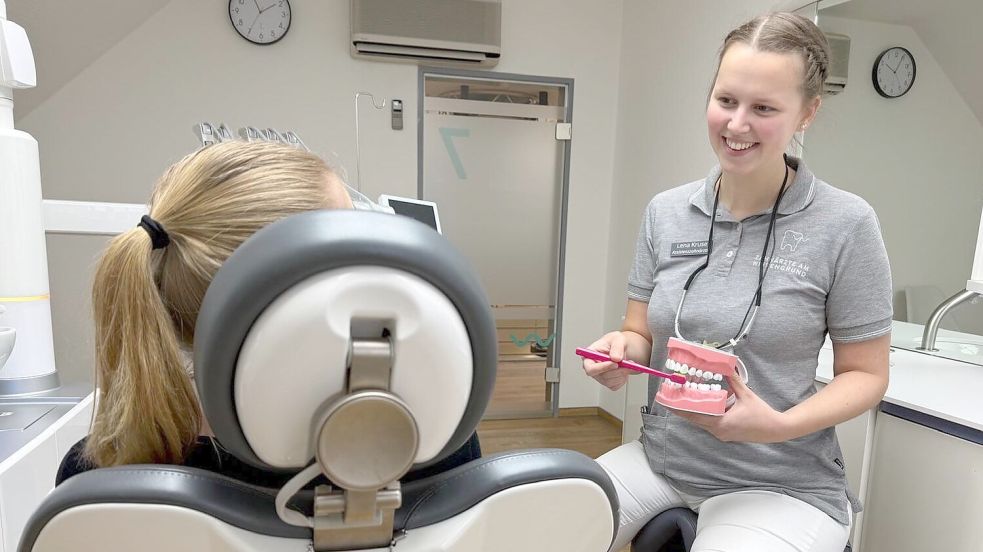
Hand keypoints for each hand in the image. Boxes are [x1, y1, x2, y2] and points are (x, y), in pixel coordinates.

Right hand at [581, 331, 634, 390]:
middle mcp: (592, 368)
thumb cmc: (615, 342)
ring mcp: (600, 377)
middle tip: (628, 364)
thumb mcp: (617, 338)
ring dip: (622, 373)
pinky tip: (624, 369)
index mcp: (589, 356)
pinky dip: (623, 378)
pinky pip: (616, 385)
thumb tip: (615, 358)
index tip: (615, 364)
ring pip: (610, 381)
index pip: (590, 368)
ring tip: (627, 363)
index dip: (601, 368)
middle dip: (617, 371)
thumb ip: (616, 347)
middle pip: (602, 376)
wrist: (623, 349)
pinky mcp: (608, 383)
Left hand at [667, 372, 789, 442]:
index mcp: (721, 423)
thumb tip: (725, 366)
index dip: (680, 410)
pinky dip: (703, 415)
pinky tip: (700, 406)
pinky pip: (710, 424)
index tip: (668, 403)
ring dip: (693, 412)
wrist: (776, 429)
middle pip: (695, 420)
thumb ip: (734, 380)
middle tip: (671, 398)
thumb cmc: (761, 413)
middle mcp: (719, 431)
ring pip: (702, 423)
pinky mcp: (726, 434)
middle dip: (683, 409)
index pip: (695, 416)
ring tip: (682, 400)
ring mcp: (722, 434)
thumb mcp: (746, 394)